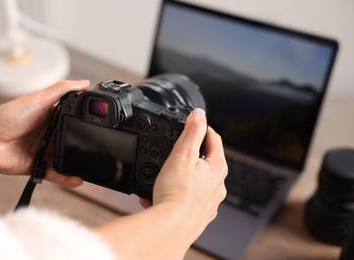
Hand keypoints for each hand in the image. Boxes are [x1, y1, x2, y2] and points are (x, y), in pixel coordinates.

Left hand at [0, 80, 88, 187]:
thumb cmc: (7, 116)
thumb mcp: (38, 98)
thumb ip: (62, 90)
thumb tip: (85, 83)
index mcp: (52, 116)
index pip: (74, 119)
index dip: (86, 121)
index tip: (100, 122)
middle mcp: (50, 133)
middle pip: (73, 140)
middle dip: (84, 144)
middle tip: (97, 146)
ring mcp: (45, 150)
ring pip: (67, 158)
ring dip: (77, 162)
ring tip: (90, 164)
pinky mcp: (39, 166)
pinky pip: (57, 174)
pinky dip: (68, 179)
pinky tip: (78, 178)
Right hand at [141, 108, 226, 238]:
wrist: (171, 227)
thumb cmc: (177, 193)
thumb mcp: (182, 153)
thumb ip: (192, 131)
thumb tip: (199, 113)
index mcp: (217, 167)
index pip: (213, 138)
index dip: (201, 127)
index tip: (191, 124)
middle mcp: (218, 185)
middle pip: (206, 160)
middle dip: (191, 153)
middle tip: (176, 149)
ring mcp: (209, 201)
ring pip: (196, 180)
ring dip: (182, 174)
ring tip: (165, 174)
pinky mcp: (198, 214)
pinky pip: (187, 198)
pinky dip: (176, 193)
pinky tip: (159, 195)